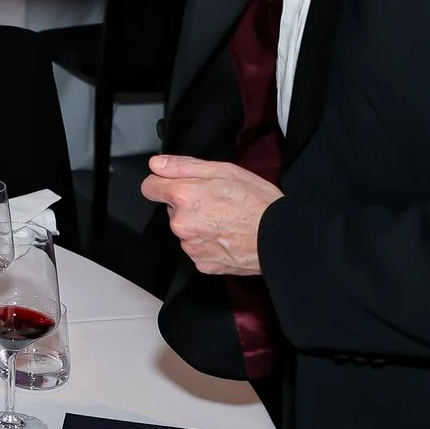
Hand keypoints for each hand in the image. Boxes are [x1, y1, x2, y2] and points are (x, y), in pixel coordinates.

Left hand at [141, 155, 279, 276]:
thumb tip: (156, 164)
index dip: (163, 184)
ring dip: (198, 226)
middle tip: (216, 202)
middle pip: (172, 210)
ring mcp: (191, 247)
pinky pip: (197, 250)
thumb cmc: (257, 201)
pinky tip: (227, 238)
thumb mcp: (223, 170)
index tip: (177, 185)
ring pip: (185, 231)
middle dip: (188, 205)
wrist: (280, 238)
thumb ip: (183, 166)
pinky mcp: (202, 264)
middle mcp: (181, 224)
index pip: (150, 187)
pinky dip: (208, 244)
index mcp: (183, 196)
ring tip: (226, 221)